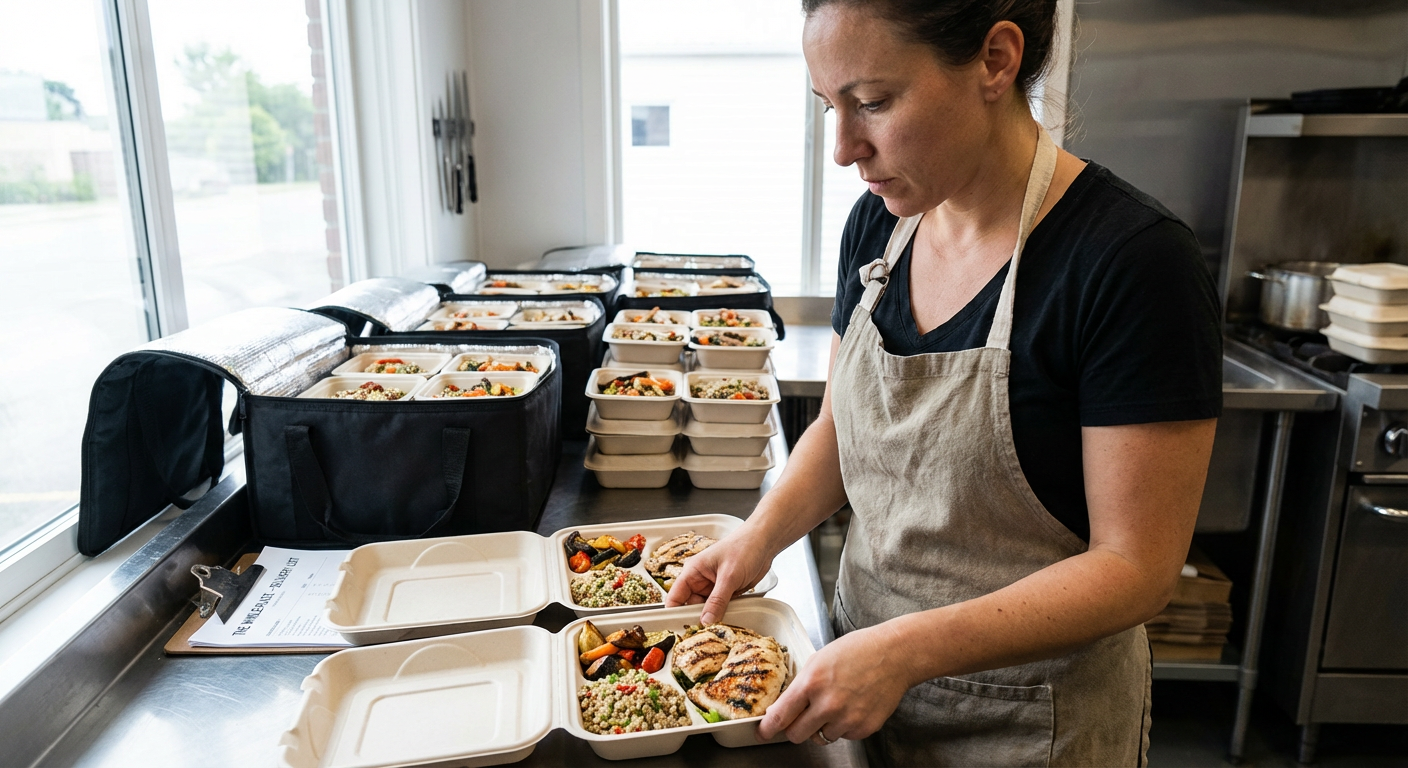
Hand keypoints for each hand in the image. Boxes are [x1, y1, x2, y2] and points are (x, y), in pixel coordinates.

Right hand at [663, 528, 772, 624]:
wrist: (764, 542)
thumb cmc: (744, 547)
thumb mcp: (729, 576)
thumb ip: (717, 600)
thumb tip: (705, 621)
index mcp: (693, 572)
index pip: (675, 597)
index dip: (674, 614)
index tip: (680, 630)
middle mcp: (700, 581)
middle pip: (690, 608)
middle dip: (697, 620)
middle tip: (705, 634)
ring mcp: (713, 588)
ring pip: (706, 611)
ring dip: (712, 619)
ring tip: (719, 629)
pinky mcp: (726, 593)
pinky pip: (720, 609)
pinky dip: (724, 615)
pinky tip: (729, 621)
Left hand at [757, 623, 912, 743]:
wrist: (894, 655)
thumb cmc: (858, 651)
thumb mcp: (818, 660)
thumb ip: (801, 685)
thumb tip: (785, 707)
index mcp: (812, 683)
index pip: (780, 716)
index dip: (768, 728)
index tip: (763, 732)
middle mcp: (828, 705)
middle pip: (797, 735)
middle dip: (794, 729)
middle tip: (800, 719)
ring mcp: (847, 719)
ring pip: (821, 738)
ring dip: (822, 727)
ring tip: (835, 704)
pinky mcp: (864, 728)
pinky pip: (843, 736)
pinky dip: (843, 727)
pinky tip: (851, 706)